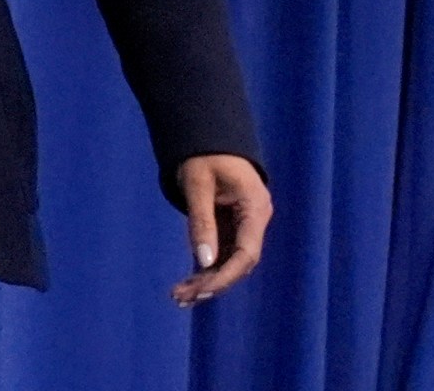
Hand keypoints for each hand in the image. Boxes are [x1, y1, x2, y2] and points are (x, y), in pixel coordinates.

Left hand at [169, 153, 270, 306]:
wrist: (208, 136)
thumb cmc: (203, 154)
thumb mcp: (197, 184)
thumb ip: (201, 222)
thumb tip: (204, 261)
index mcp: (255, 207)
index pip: (247, 253)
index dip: (226, 275)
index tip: (202, 290)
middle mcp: (255, 220)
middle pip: (238, 263)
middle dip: (212, 283)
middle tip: (182, 297)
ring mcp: (244, 225)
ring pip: (229, 262)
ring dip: (206, 280)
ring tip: (178, 296)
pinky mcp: (231, 227)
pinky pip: (221, 253)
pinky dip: (205, 268)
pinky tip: (186, 284)